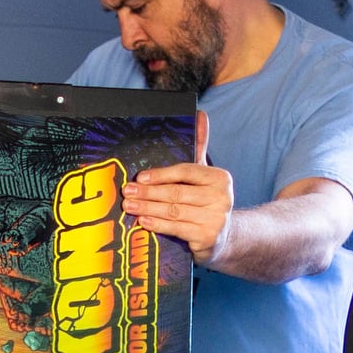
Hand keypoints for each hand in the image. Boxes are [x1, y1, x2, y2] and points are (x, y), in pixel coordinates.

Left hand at [121, 111, 228, 259]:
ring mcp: (215, 219)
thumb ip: (200, 146)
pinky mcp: (207, 238)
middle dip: (148, 193)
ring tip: (129, 206)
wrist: (225, 236)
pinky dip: (158, 225)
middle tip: (128, 192)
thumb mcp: (204, 174)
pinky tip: (143, 221)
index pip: (186, 172)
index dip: (161, 174)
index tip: (140, 177)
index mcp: (220, 177)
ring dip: (148, 208)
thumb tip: (200, 114)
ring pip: (174, 211)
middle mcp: (221, 197)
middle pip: (177, 192)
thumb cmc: (207, 200)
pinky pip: (176, 229)